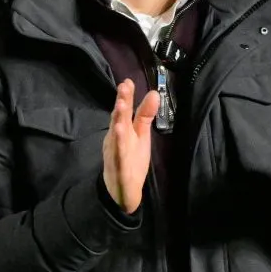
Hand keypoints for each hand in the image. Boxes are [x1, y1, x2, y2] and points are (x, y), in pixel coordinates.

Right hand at [102, 79, 157, 213]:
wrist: (121, 189)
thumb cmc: (130, 158)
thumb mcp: (140, 135)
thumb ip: (145, 115)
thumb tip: (154, 93)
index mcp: (123, 130)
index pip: (124, 111)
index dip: (126, 96)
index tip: (127, 81)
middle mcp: (117, 139)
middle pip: (119, 119)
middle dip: (121, 104)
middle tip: (124, 88)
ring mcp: (116, 153)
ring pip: (117, 137)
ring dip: (118, 123)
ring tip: (120, 107)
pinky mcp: (120, 169)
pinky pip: (119, 158)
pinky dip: (119, 149)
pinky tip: (120, 137)